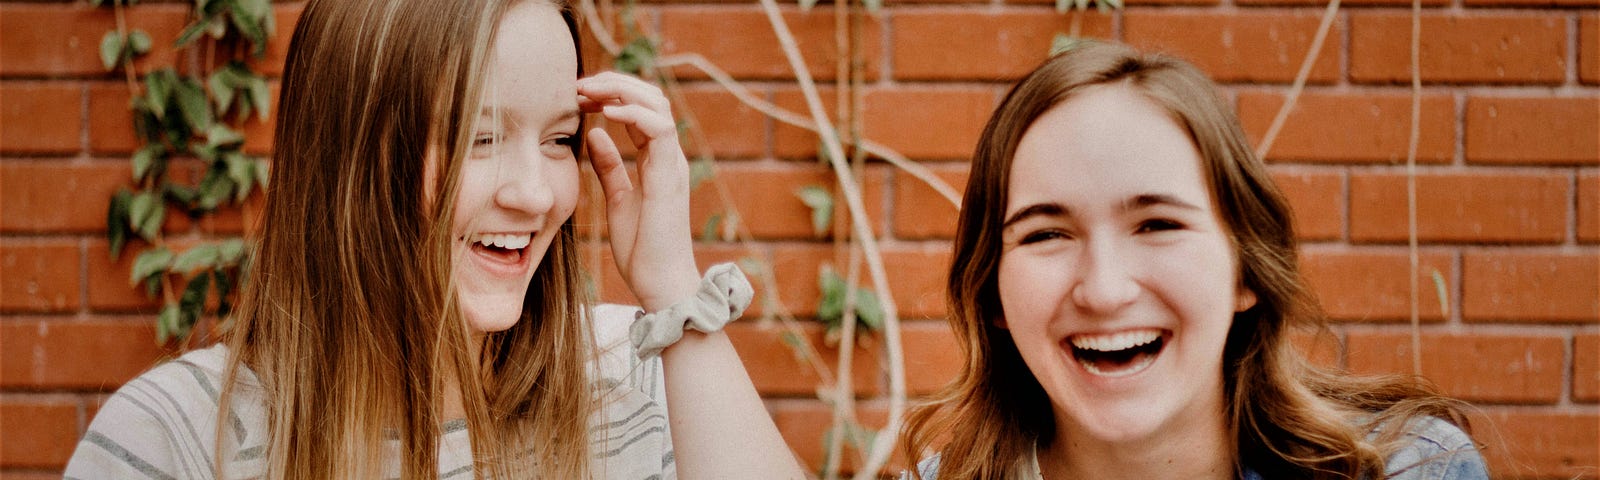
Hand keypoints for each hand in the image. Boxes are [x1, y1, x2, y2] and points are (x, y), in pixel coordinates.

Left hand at [578, 72, 700, 311]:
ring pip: (657, 105)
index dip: (610, 96)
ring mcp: (672, 164)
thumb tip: (594, 134)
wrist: (660, 283)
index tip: (577, 95)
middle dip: (614, 84)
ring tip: (589, 91)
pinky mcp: (670, 176)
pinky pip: (659, 129)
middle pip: (650, 98)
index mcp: (656, 160)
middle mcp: (668, 156)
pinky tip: (607, 112)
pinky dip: (633, 114)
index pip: (639, 110)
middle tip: (579, 85)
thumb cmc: (642, 249)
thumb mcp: (617, 199)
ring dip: (621, 91)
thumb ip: (609, 167)